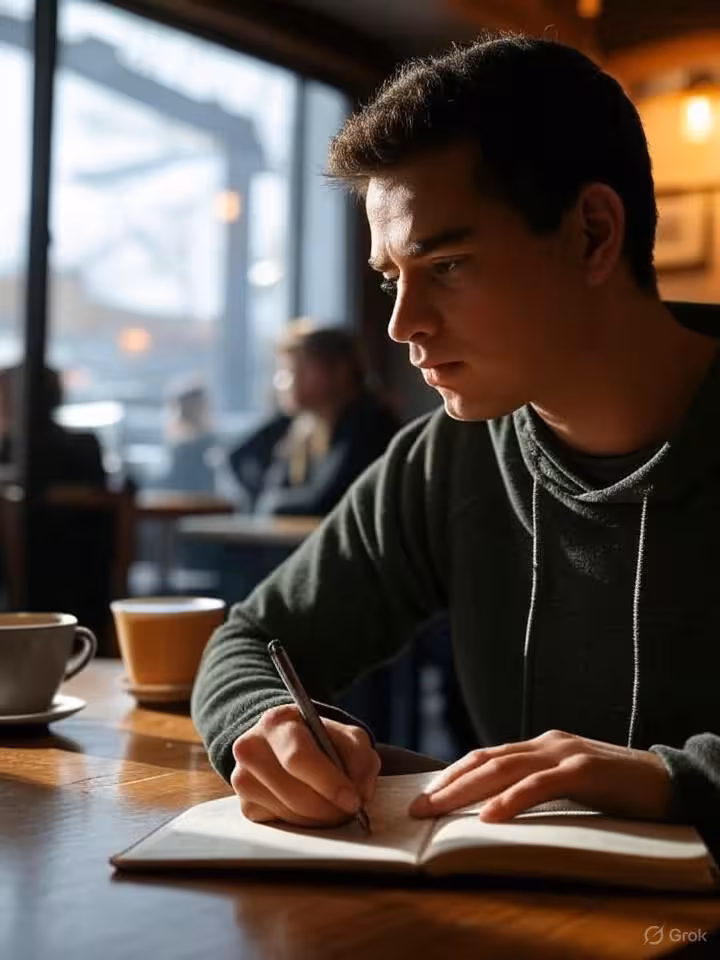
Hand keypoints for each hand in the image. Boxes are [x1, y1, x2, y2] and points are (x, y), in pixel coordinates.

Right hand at [231, 704, 380, 826]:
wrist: (283, 743)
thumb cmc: (318, 739)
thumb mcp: (344, 735)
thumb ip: (359, 757)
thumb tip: (360, 793)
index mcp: (277, 723)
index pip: (299, 758)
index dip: (329, 783)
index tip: (353, 801)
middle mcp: (251, 748)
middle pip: (294, 793)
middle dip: (329, 809)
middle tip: (349, 811)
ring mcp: (243, 779)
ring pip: (289, 814)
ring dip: (319, 818)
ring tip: (335, 808)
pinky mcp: (245, 805)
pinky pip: (280, 825)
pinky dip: (303, 823)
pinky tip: (311, 808)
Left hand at [409, 730, 673, 822]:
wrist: (667, 781)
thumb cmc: (614, 788)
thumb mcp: (567, 784)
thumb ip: (536, 785)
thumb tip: (493, 805)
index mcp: (539, 746)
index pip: (485, 756)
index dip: (452, 774)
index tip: (424, 796)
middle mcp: (546, 744)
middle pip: (485, 760)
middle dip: (447, 783)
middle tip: (418, 807)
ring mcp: (565, 753)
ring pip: (504, 767)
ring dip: (466, 789)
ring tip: (438, 809)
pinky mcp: (585, 770)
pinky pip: (541, 785)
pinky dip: (512, 799)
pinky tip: (490, 815)